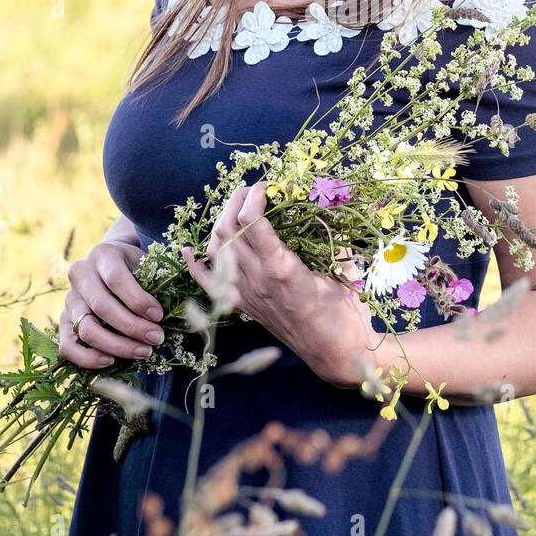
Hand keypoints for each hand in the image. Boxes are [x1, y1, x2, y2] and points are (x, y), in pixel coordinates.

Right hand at [58, 237, 167, 369]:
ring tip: (143, 352)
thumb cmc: (134, 265)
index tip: (159, 316)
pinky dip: (87, 358)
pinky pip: (67, 346)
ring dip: (116, 346)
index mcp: (103, 254)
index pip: (117, 278)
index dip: (138, 300)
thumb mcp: (145, 263)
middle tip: (157, 338)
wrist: (110, 261)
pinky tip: (111, 361)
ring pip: (86, 328)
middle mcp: (80, 274)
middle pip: (102, 306)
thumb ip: (155, 282)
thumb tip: (171, 314)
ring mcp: (69, 298)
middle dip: (132, 327)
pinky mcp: (63, 319)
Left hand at [180, 182, 374, 385]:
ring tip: (237, 208)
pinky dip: (194, 265)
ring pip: (215, 249)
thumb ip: (336, 235)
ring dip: (220, 222)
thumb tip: (333, 203)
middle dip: (235, 200)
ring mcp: (245, 293)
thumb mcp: (345, 267)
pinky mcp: (242, 305)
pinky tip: (189, 249)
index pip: (251, 219)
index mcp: (281, 267)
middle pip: (227, 228)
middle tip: (253, 190)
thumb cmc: (345, 311)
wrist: (334, 351)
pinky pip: (207, 285)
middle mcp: (256, 278)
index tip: (270, 184)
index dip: (256, 193)